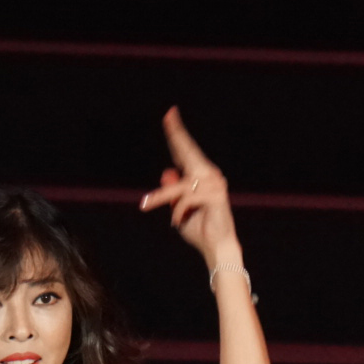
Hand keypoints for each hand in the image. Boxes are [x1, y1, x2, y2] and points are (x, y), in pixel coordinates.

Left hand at [138, 107, 241, 267]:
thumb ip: (172, 192)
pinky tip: (177, 221)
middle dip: (177, 135)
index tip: (170, 115)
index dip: (177, 135)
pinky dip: (178, 211)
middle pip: (189, 152)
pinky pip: (186, 198)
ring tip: (146, 205)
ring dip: (160, 197)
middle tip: (168, 115)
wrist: (216, 249)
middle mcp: (211, 176)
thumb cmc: (199, 229)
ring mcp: (215, 184)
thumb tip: (167, 172)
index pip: (186, 152)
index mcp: (202, 176)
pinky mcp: (216, 196)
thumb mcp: (178, 209)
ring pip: (180, 184)